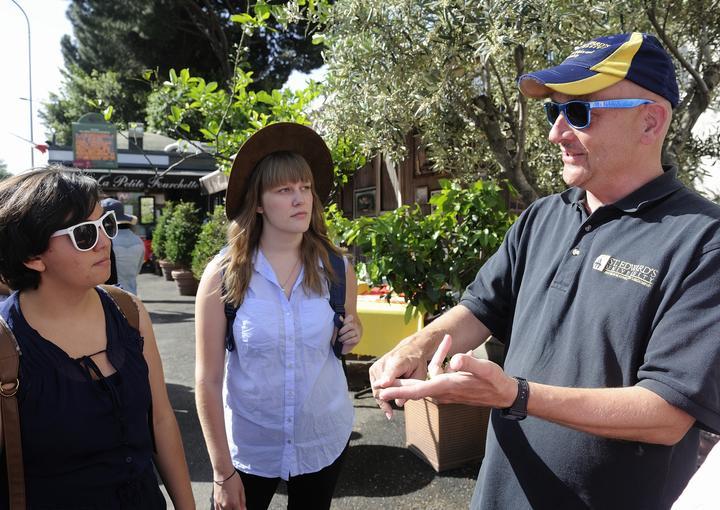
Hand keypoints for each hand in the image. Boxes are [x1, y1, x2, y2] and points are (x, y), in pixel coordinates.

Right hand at [213, 470, 245, 509]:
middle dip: (234, 509)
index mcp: (234, 502)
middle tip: (236, 506)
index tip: (241, 508)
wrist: (223, 472)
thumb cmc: (233, 478)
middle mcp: (226, 505)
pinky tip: (224, 507)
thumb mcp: (241, 489)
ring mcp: (219, 503)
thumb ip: (243, 501)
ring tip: (231, 506)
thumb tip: (244, 509)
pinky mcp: (215, 500)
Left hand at [337, 314, 360, 353]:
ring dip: (343, 337)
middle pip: (350, 325)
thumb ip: (340, 322)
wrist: (347, 342)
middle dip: (343, 330)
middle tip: (339, 334)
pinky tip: (344, 342)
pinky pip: (353, 340)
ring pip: (350, 334)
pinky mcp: (358, 338)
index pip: (350, 317)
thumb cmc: (342, 333)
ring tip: (340, 339)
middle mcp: (355, 325)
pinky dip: (347, 341)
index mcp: (351, 320)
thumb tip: (339, 317)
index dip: (345, 320)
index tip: (341, 324)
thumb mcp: (340, 327)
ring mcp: (358, 332)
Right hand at [369, 335, 431, 418]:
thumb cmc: (417, 363)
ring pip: (376, 389)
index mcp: (399, 361)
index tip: (385, 384)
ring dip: (383, 399)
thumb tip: (398, 403)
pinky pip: (375, 388)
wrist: (410, 349)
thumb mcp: (420, 374)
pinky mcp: (373, 370)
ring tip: (390, 411)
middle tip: (390, 414)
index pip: (391, 371)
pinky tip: (387, 404)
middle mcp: (384, 363)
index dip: (388, 378)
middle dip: (385, 401)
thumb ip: (411, 389)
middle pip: (381, 386)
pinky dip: (381, 395)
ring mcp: (376, 366)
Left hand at [377, 349, 516, 408]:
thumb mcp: (484, 368)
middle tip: (378, 385)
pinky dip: (441, 362)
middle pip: (415, 388)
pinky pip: (438, 375)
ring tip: (447, 339)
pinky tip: (454, 348)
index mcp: (447, 386)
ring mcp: (446, 391)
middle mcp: (443, 391)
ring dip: (432, 359)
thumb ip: (469, 362)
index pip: (418, 390)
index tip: (383, 392)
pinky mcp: (450, 387)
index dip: (399, 391)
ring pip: (428, 377)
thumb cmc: (495, 381)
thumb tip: (455, 359)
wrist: (505, 393)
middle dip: (398, 385)